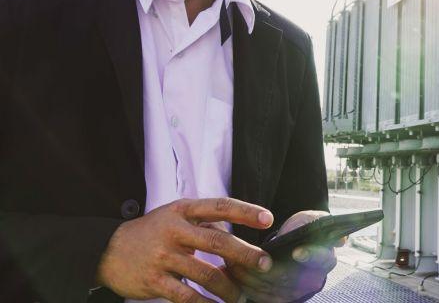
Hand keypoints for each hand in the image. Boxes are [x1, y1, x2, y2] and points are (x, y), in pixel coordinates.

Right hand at [95, 197, 275, 302]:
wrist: (108, 250)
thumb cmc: (153, 231)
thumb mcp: (176, 215)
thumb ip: (205, 223)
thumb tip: (237, 236)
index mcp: (183, 210)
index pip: (220, 206)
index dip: (245, 211)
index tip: (268, 219)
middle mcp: (174, 230)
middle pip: (217, 241)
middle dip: (245, 254)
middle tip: (265, 263)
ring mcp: (163, 256)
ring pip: (206, 274)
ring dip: (228, 288)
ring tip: (241, 296)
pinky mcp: (155, 281)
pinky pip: (186, 296)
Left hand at [225, 210, 342, 302]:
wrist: (291, 247)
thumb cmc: (301, 230)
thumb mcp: (310, 220)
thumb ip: (318, 223)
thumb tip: (341, 238)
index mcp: (325, 259)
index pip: (322, 259)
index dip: (310, 255)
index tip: (297, 251)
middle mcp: (311, 280)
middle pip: (287, 276)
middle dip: (261, 265)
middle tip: (243, 253)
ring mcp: (293, 293)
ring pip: (268, 287)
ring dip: (246, 273)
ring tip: (230, 258)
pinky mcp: (277, 301)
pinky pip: (256, 296)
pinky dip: (241, 284)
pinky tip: (231, 270)